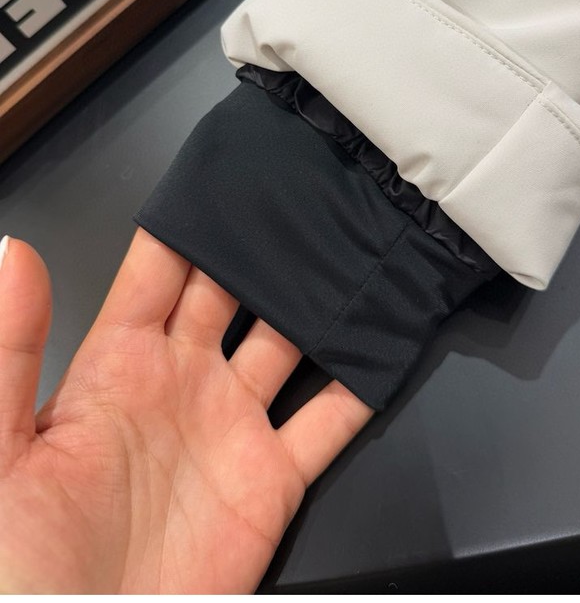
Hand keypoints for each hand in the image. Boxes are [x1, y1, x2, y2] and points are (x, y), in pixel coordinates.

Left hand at [0, 230, 371, 592]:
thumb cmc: (21, 567)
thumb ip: (9, 351)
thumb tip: (16, 252)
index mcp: (117, 366)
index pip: (159, 270)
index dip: (190, 223)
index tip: (227, 175)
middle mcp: (183, 383)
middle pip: (234, 290)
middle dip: (264, 246)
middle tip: (305, 197)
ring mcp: (232, 429)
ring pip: (289, 342)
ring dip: (319, 302)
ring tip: (355, 252)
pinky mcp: (272, 482)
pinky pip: (329, 423)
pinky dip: (360, 386)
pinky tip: (383, 345)